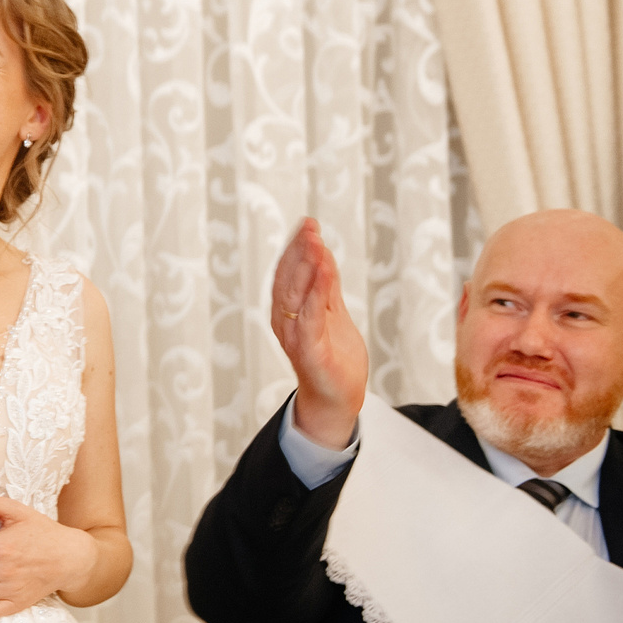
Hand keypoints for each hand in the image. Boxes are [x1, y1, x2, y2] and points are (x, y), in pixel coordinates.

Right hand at [271, 217, 368, 449]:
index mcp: (288, 311)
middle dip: (299, 251)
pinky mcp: (309, 351)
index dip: (295, 248)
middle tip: (309, 227)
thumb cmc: (334, 358)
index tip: (307, 224)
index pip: (288, 273)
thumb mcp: (334, 314)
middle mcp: (285, 321)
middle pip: (288, 280)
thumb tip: (322, 254)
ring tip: (316, 243)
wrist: (337, 399)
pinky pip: (310, 317)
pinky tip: (323, 273)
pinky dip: (315, 293)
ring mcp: (295, 336)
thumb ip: (326, 287)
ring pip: (295, 295)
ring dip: (305, 267)